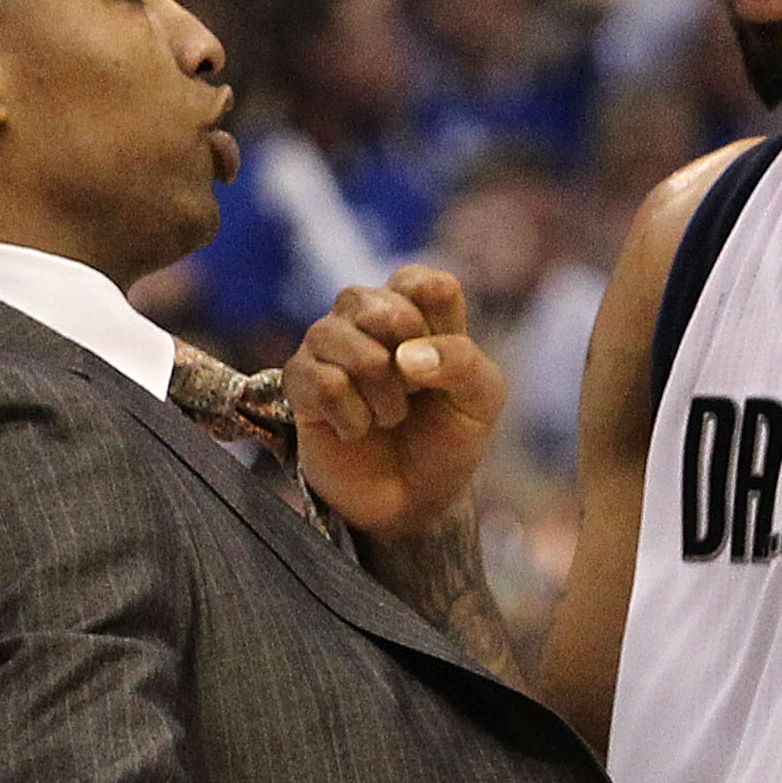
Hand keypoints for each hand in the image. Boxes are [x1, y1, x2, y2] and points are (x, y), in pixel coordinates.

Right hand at [284, 266, 505, 540]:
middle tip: (415, 392)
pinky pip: (318, 379)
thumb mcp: (481, 400)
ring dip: (378, 388)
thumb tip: (405, 355)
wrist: (416, 501)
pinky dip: (350, 414)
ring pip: (337, 336)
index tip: (443, 363)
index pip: (421, 281)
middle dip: (404, 355)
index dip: (435, 323)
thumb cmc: (448, 440)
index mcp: (417, 308)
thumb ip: (462, 362)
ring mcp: (329, 348)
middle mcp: (366, 317)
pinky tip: (358, 430)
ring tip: (390, 417)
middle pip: (376, 303)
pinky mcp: (300, 384)